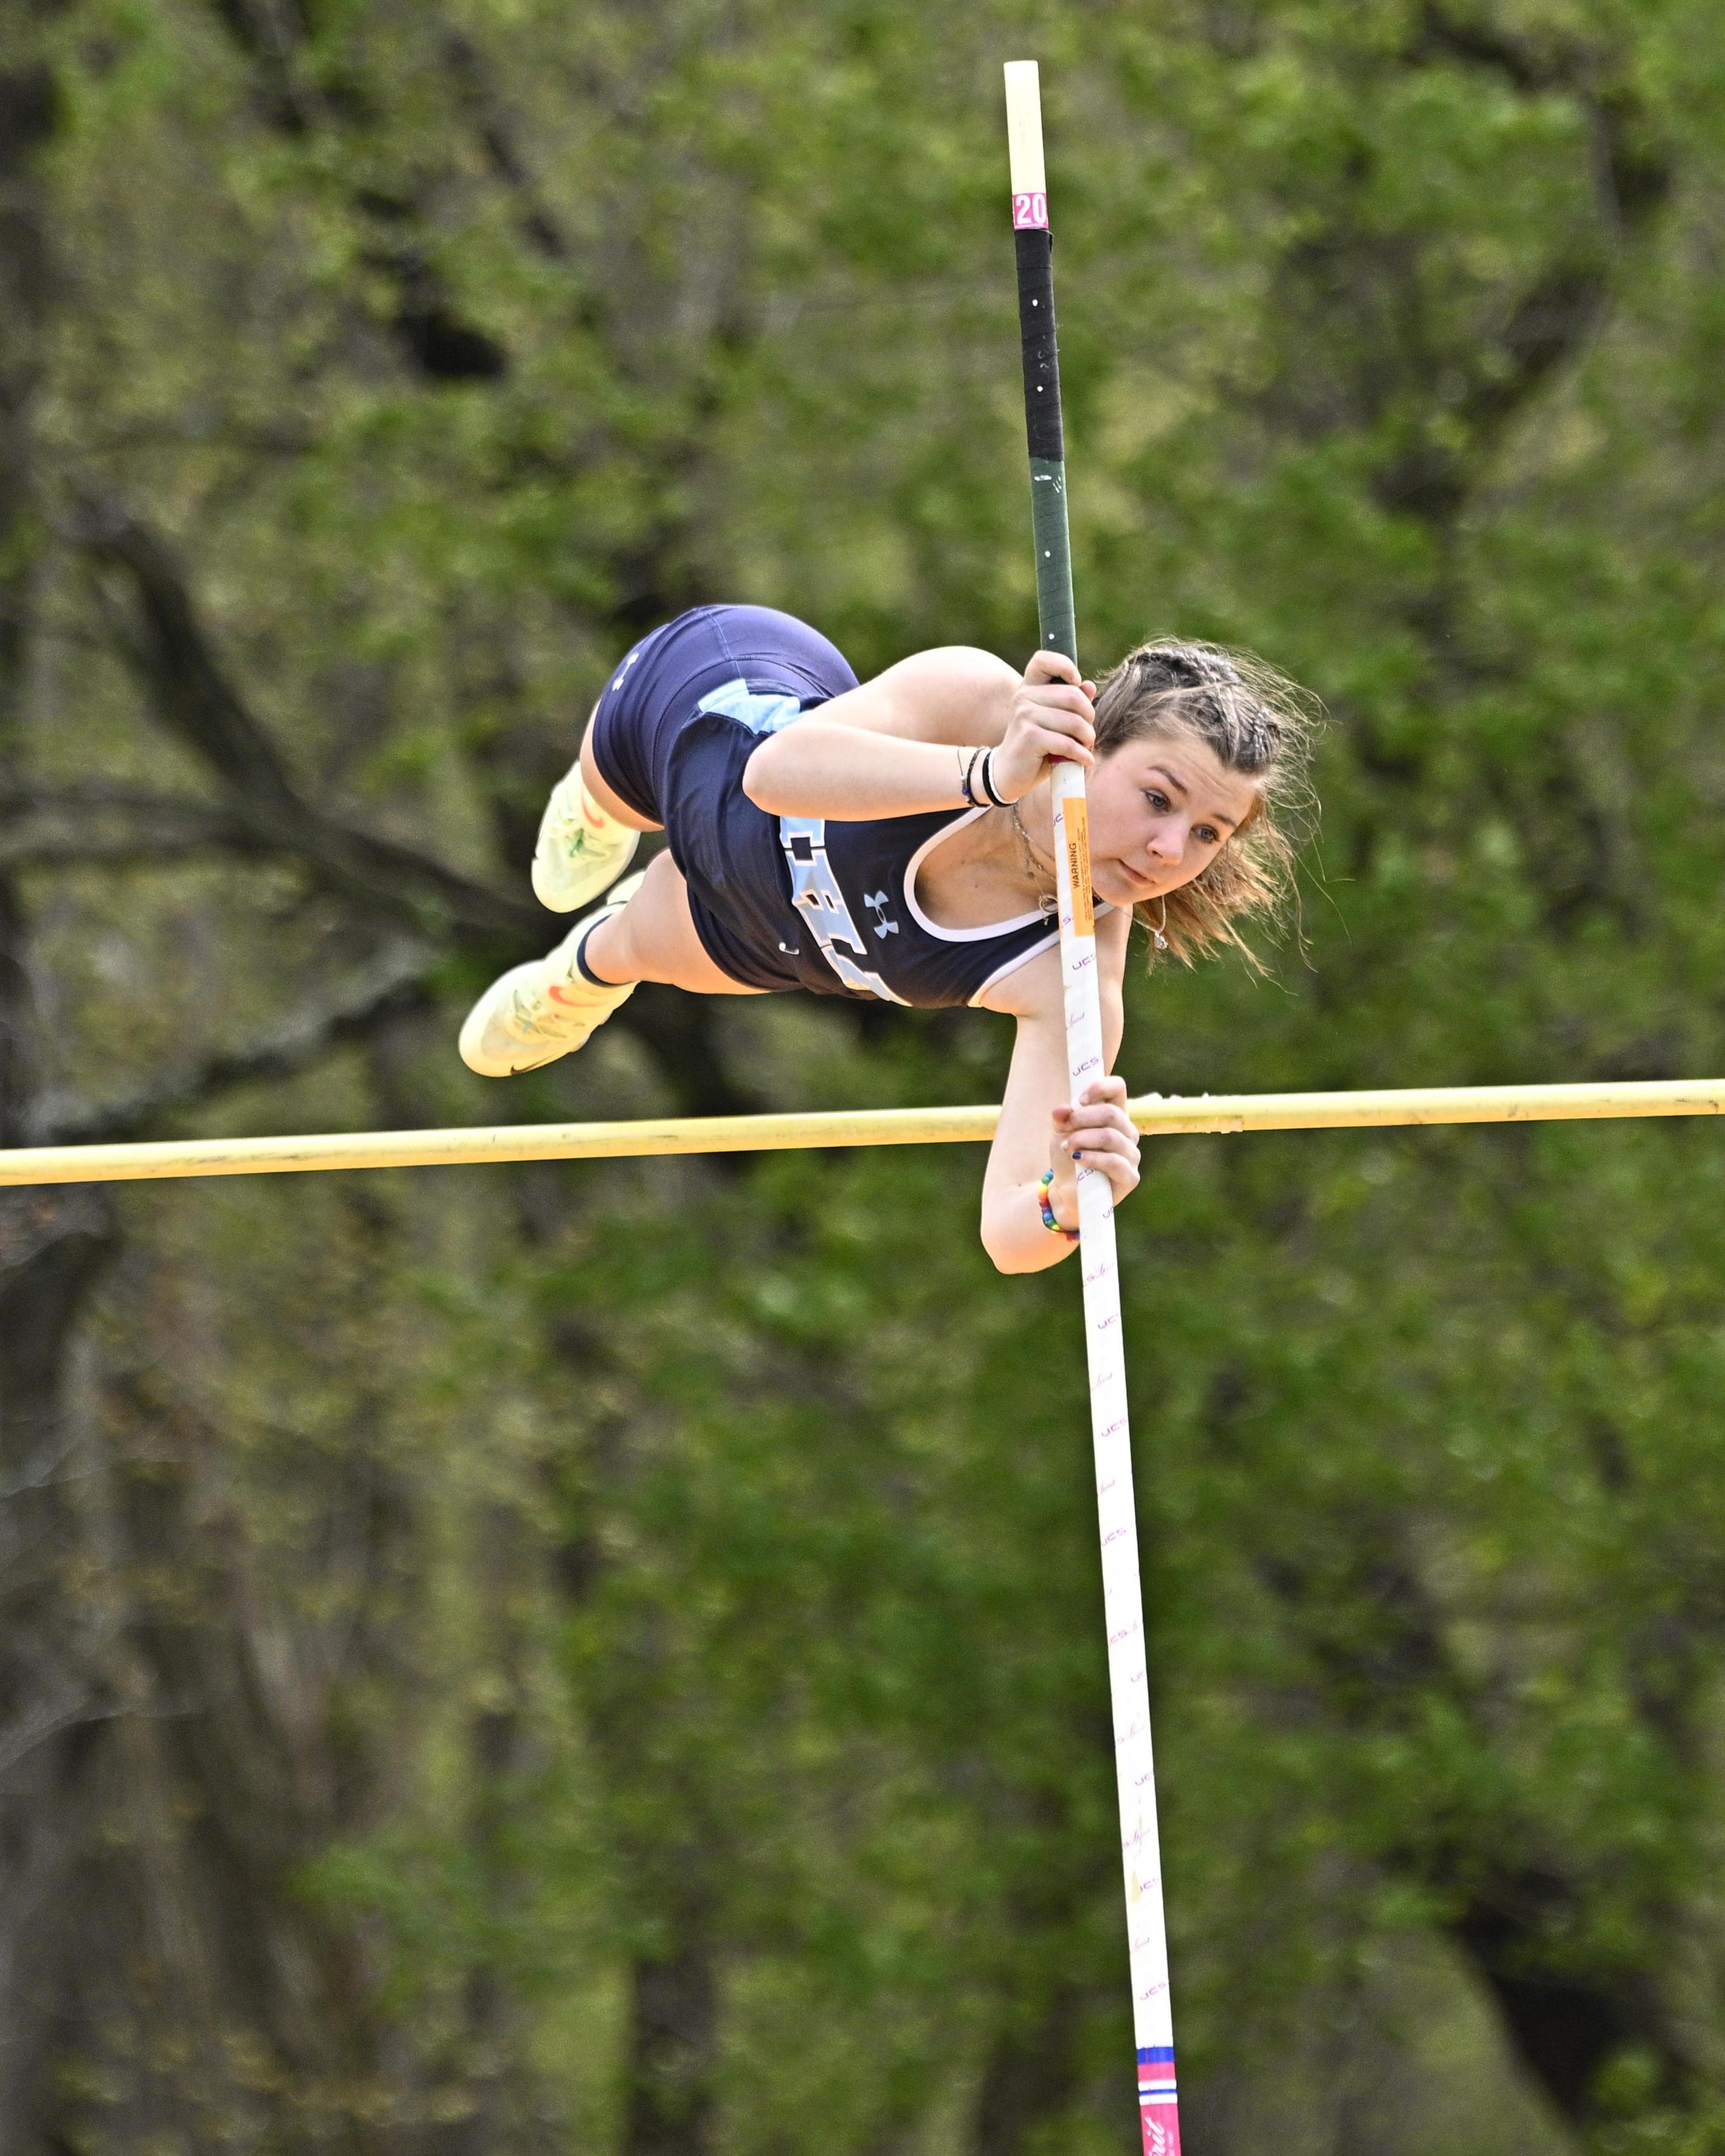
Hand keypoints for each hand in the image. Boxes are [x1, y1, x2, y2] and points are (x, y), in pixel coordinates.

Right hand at [990, 649, 1096, 803]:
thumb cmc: (1036, 746)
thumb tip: (1089, 686)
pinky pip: (1067, 743)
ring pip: (1074, 722)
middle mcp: (1024, 697)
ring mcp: (1024, 716)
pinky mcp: (1029, 737)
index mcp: (1029, 687)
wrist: (1008, 773)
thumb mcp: (1053, 721)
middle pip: (1074, 696)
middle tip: (1086, 732)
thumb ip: (1070, 703)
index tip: (1076, 683)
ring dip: (1087, 738)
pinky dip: (1081, 754)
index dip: (1066, 666)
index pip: (1044, 660)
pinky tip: (1084, 760)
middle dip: (1089, 717)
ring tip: (1085, 747)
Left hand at [1047, 1077, 1140, 1222]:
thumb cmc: (1069, 1156)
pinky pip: (1114, 1162)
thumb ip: (1062, 1119)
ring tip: (1066, 1146)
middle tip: (1064, 1128)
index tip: (1079, 1099)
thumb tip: (1061, 1110)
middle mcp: (1128, 1133)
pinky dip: (1092, 1158)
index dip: (1100, 1087)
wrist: (1067, 1190)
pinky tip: (1078, 1158)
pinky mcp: (1130, 1177)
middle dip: (1082, 1118)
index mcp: (1115, 1115)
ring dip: (1083, 1139)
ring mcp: (1132, 1155)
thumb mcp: (1061, 1133)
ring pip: (1111, 1137)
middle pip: (1112, 1113)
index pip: (1117, 1088)